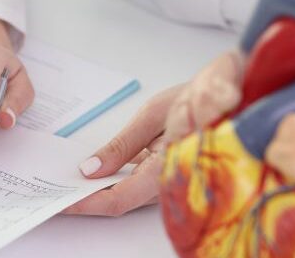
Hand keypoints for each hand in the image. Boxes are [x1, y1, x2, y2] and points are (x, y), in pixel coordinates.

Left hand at [63, 51, 243, 215]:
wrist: (240, 90)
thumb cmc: (204, 97)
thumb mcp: (155, 113)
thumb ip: (122, 145)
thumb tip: (91, 168)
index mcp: (166, 171)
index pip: (117, 200)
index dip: (86, 204)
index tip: (59, 201)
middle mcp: (169, 183)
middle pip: (120, 201)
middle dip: (86, 199)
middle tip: (54, 189)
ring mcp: (170, 178)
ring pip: (128, 194)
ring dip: (98, 189)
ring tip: (66, 179)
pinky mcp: (169, 169)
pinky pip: (137, 181)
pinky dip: (113, 178)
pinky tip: (95, 169)